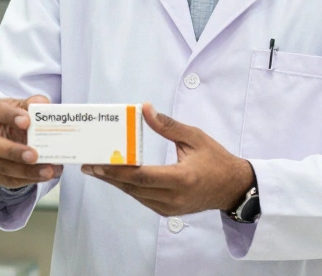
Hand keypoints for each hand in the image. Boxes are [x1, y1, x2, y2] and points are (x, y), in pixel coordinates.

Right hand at [0, 95, 63, 189]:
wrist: (10, 135)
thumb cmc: (18, 117)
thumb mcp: (25, 106)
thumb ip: (35, 103)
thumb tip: (43, 104)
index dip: (10, 116)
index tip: (27, 121)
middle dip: (14, 151)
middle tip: (34, 155)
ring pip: (1, 167)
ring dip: (26, 171)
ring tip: (48, 171)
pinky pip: (8, 180)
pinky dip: (28, 179)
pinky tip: (44, 176)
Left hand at [84, 104, 254, 216]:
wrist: (233, 187)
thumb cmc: (216, 159)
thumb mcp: (194, 137)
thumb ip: (168, 125)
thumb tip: (146, 108)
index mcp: (181, 179)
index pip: (141, 177)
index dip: (116, 171)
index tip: (97, 164)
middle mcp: (174, 198)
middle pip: (133, 188)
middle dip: (108, 177)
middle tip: (88, 165)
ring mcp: (171, 208)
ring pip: (136, 195)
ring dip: (116, 183)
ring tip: (97, 170)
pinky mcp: (169, 212)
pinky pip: (143, 199)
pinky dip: (129, 188)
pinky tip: (118, 177)